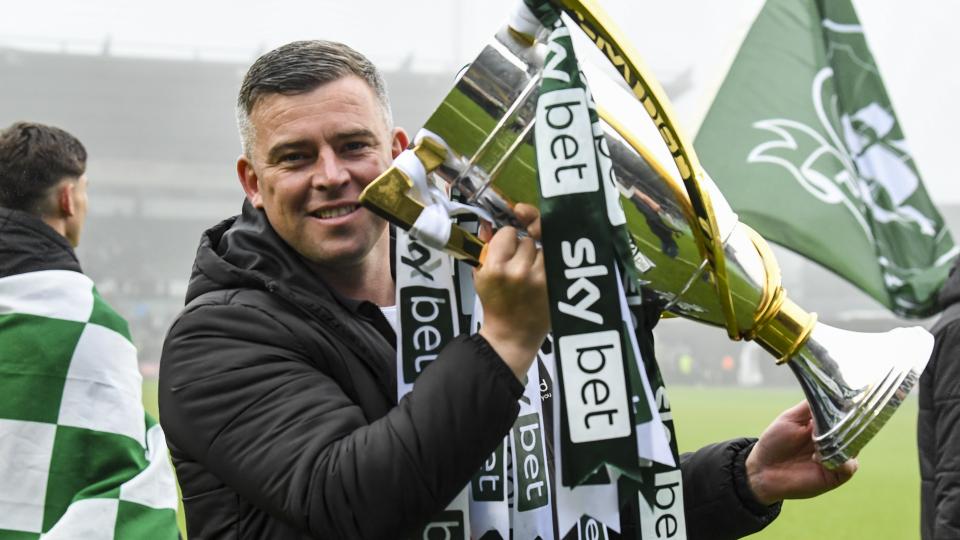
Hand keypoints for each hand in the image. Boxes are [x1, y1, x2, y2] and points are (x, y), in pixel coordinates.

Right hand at [476, 204, 548, 380]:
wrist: (512, 335)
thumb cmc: (495, 304)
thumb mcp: (481, 274)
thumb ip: (486, 246)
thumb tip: (492, 223)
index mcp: (496, 268)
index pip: (508, 232)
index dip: (507, 238)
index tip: (506, 246)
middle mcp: (519, 271)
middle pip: (527, 239)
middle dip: (523, 246)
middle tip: (518, 262)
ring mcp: (541, 279)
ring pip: (544, 247)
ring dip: (538, 254)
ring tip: (531, 271)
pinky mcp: (555, 285)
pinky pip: (555, 260)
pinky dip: (550, 263)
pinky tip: (542, 273)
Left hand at [746, 400, 857, 504]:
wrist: (763, 469)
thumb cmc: (775, 442)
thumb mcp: (790, 418)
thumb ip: (809, 406)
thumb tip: (827, 390)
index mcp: (825, 426)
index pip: (845, 415)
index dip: (850, 409)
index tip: (851, 402)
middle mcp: (834, 441)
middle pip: (854, 431)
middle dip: (849, 426)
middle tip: (836, 422)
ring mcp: (836, 458)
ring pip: (854, 447)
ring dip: (842, 443)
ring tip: (820, 442)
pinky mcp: (835, 476)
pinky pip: (849, 467)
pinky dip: (841, 461)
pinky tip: (820, 458)